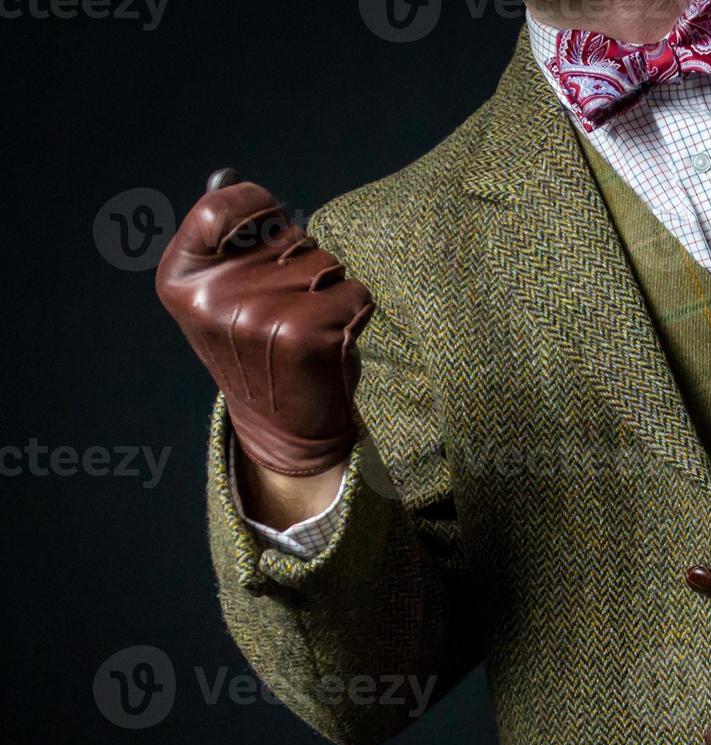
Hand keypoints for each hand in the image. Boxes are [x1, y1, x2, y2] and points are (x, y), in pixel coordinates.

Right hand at [155, 171, 374, 475]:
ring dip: (331, 291)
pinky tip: (332, 344)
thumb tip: (228, 176)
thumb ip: (227, 241)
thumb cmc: (260, 350)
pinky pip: (355, 293)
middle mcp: (214, 296)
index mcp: (182, 280)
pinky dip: (355, 313)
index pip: (218, 207)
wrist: (284, 429)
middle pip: (290, 235)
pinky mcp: (306, 336)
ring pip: (327, 264)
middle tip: (288, 311)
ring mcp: (258, 316)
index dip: (256, 206)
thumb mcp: (223, 297)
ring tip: (309, 330)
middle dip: (304, 262)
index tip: (271, 224)